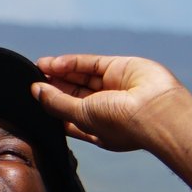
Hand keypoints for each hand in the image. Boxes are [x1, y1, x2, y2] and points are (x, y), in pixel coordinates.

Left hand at [32, 54, 191, 153]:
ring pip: (81, 77)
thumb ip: (57, 103)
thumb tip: (35, 90)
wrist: (159, 112)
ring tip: (38, 67)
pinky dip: (72, 63)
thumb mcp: (81, 116)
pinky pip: (91, 64)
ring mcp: (114, 87)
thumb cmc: (121, 124)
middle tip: (32, 78)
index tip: (33, 97)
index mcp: (97, 128)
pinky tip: (53, 63)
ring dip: (59, 72)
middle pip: (72, 94)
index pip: (68, 116)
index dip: (51, 106)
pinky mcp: (121, 68)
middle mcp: (105, 107)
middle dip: (52, 86)